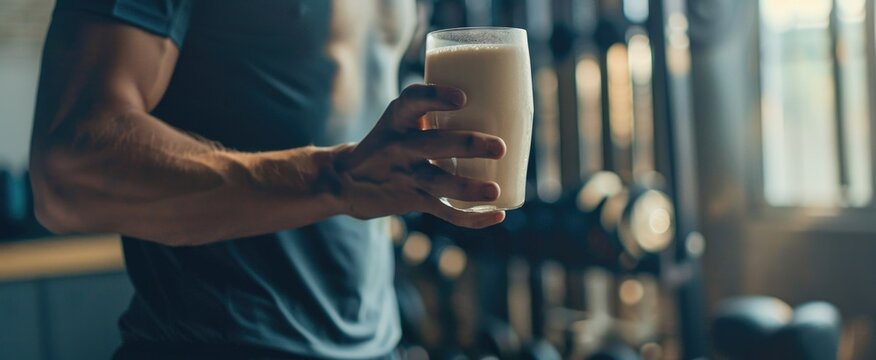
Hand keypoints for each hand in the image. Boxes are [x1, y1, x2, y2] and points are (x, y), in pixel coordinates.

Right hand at [331, 84, 506, 227]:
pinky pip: (443, 211)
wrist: (347, 180)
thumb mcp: (400, 119)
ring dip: (468, 188)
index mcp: (399, 118)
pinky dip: (471, 218)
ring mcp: (406, 175)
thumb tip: (495, 95)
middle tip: (500, 147)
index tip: (462, 98)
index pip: (414, 100)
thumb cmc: (389, 141)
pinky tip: (497, 214)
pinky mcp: (412, 200)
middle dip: (468, 146)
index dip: (436, 96)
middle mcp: (400, 145)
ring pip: (439, 182)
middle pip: (435, 144)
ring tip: (494, 190)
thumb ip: (434, 109)